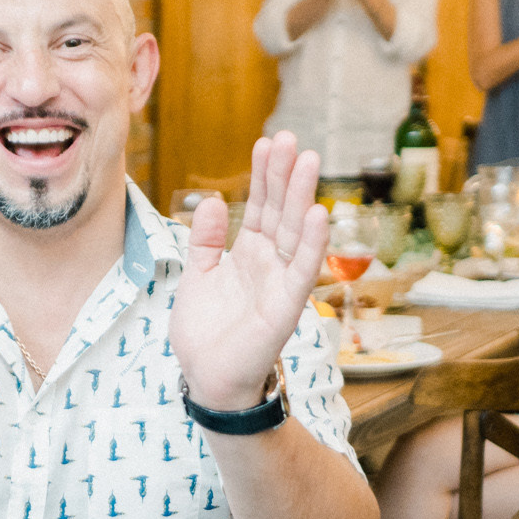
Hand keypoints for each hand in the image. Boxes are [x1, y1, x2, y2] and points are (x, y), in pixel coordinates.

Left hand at [172, 132, 329, 411]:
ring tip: (307, 160)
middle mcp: (270, 264)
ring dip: (302, 196)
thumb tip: (216, 201)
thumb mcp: (198, 276)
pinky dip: (313, 243)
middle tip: (289, 137)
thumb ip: (206, 241)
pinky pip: (303, 270)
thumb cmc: (205, 334)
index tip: (267, 142)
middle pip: (280, 211)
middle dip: (284, 175)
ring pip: (295, 232)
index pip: (260, 206)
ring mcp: (281, 283)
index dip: (264, 175)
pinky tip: (320, 213)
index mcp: (248, 255)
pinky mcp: (287, 306)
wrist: (207, 381)